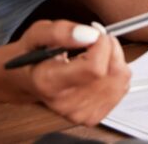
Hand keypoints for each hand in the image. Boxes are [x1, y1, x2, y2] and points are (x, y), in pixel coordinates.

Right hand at [8, 20, 130, 124]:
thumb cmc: (32, 56)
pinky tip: (98, 69)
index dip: (101, 43)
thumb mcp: (38, 33)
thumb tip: (89, 34)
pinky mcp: (92, 116)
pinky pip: (121, 88)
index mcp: (49, 82)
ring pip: (121, 80)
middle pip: (112, 73)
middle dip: (110, 47)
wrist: (26, 81)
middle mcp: (65, 103)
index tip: (92, 32)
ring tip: (95, 53)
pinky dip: (115, 73)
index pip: (95, 67)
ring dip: (115, 59)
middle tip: (94, 39)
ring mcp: (80, 113)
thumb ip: (61, 31)